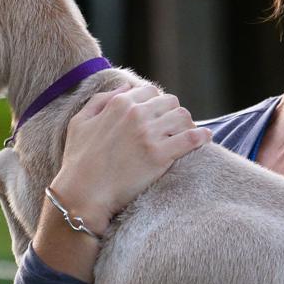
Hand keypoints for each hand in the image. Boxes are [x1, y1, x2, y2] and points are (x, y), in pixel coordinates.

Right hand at [50, 83, 210, 232]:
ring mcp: (149, 134)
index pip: (151, 91)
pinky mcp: (160, 156)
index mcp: (119, 104)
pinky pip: (191, 138)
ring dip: (187, 124)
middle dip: (172, 113)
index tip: (159, 117)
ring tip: (187, 135)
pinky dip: (201, 137)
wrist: (83, 195)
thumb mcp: (79, 122)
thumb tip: (124, 87)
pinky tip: (205, 138)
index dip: (156, 104)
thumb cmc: (78, 162)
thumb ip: (100, 100)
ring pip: (183, 116)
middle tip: (173, 128)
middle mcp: (136, 114)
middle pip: (170, 102)